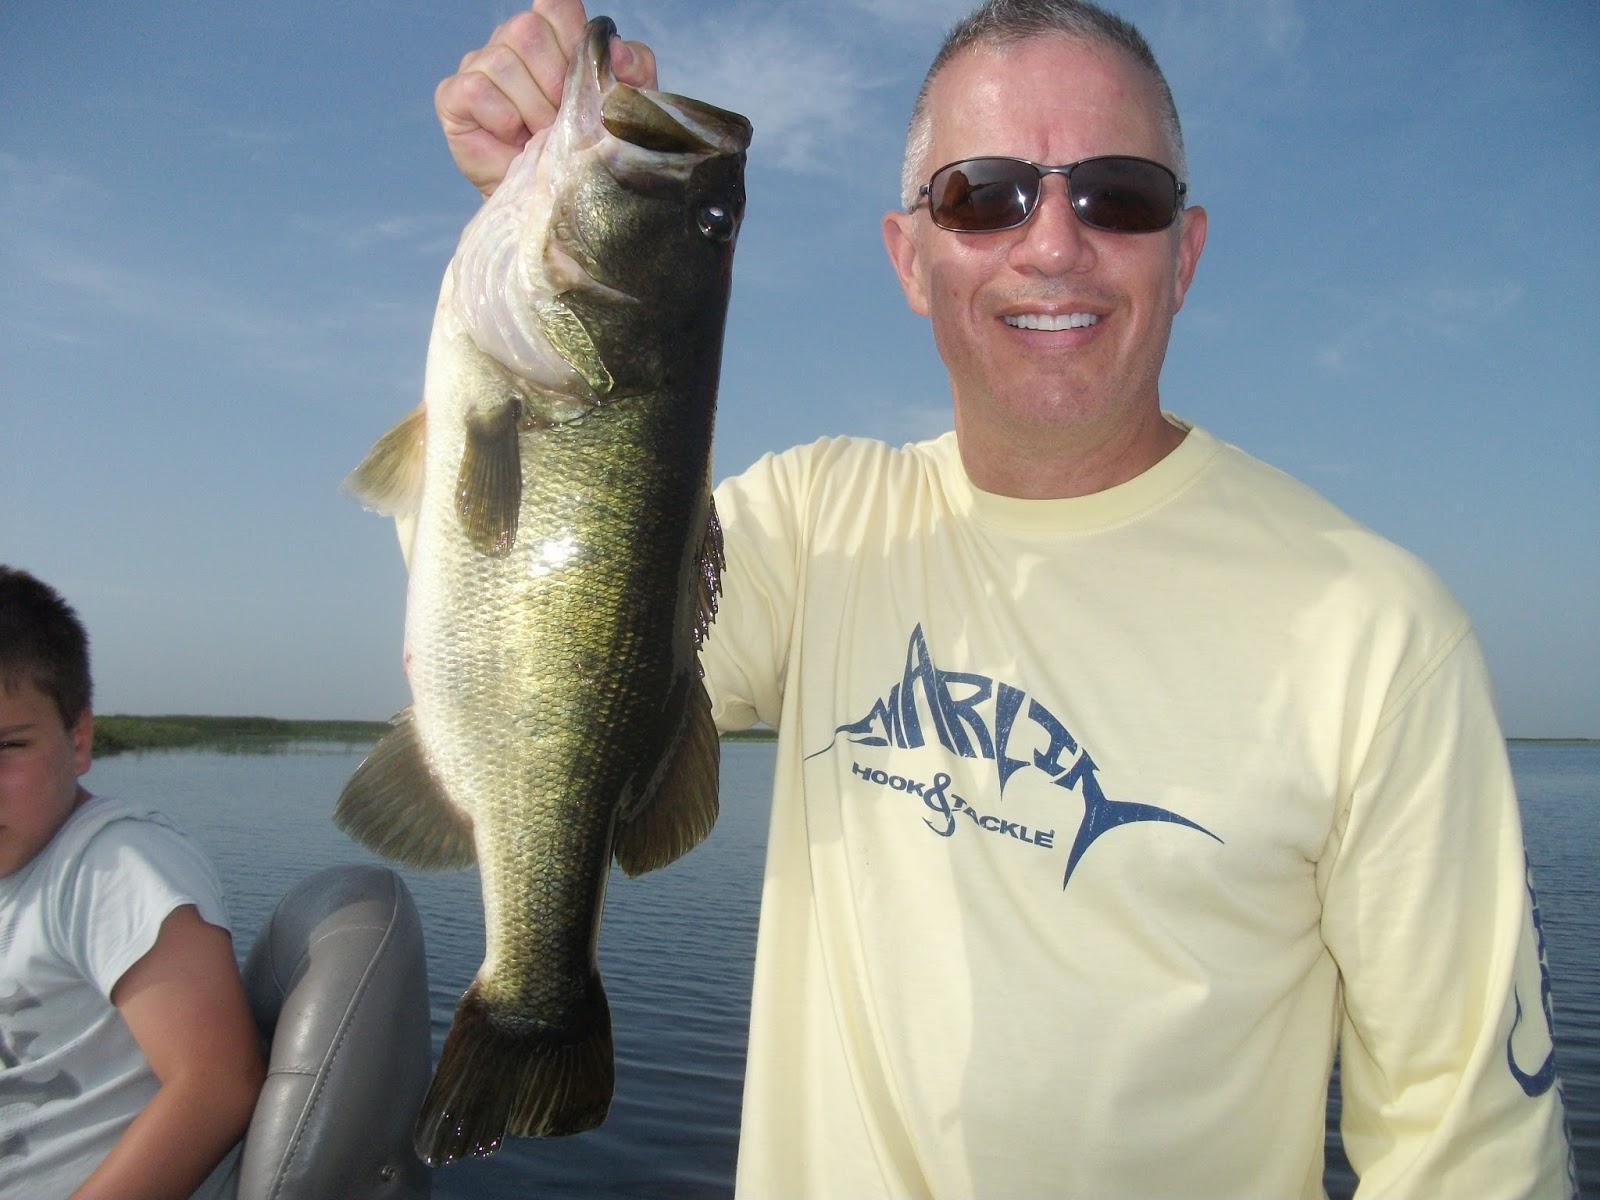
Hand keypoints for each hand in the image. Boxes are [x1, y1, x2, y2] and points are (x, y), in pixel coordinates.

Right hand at [436, 0, 657, 196]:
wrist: (555, 201)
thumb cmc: (588, 149)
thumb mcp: (623, 107)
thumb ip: (633, 69)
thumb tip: (614, 50)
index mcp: (552, 34)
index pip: (556, 4)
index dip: (571, 39)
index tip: (581, 81)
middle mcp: (511, 42)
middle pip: (526, 29)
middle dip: (553, 83)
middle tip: (562, 119)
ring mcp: (480, 66)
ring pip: (502, 61)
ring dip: (531, 108)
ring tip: (540, 135)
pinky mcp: (453, 97)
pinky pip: (475, 89)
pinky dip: (501, 118)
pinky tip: (513, 138)